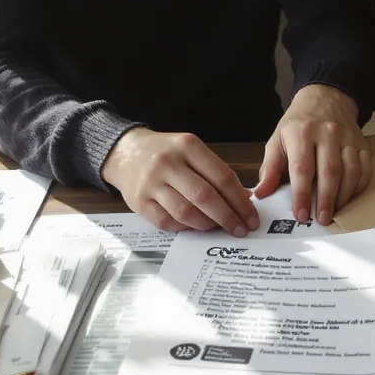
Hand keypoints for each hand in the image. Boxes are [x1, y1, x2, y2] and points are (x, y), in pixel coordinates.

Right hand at [102, 127, 257, 236]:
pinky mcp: (139, 202)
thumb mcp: (191, 150)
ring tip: (218, 227)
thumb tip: (242, 199)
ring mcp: (151, 183)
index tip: (251, 216)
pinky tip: (195, 226)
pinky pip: (168, 222)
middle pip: (205, 196)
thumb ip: (215, 172)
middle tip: (241, 229)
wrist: (124, 152)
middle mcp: (167, 163)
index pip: (221, 177)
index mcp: (187, 146)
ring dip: (208, 225)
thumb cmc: (165, 153)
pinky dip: (186, 228)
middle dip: (228, 217)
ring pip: (186, 213)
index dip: (240, 201)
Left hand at [254, 84, 370, 225]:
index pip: (302, 168)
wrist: (325, 98)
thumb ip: (270, 168)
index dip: (301, 194)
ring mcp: (347, 137)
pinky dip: (358, 186)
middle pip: (329, 171)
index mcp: (301, 133)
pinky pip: (365, 168)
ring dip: (343, 196)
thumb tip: (261, 194)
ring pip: (350, 171)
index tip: (301, 214)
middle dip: (325, 199)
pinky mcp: (362, 143)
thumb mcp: (277, 140)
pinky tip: (348, 197)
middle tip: (321, 220)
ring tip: (334, 212)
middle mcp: (327, 133)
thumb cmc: (298, 124)